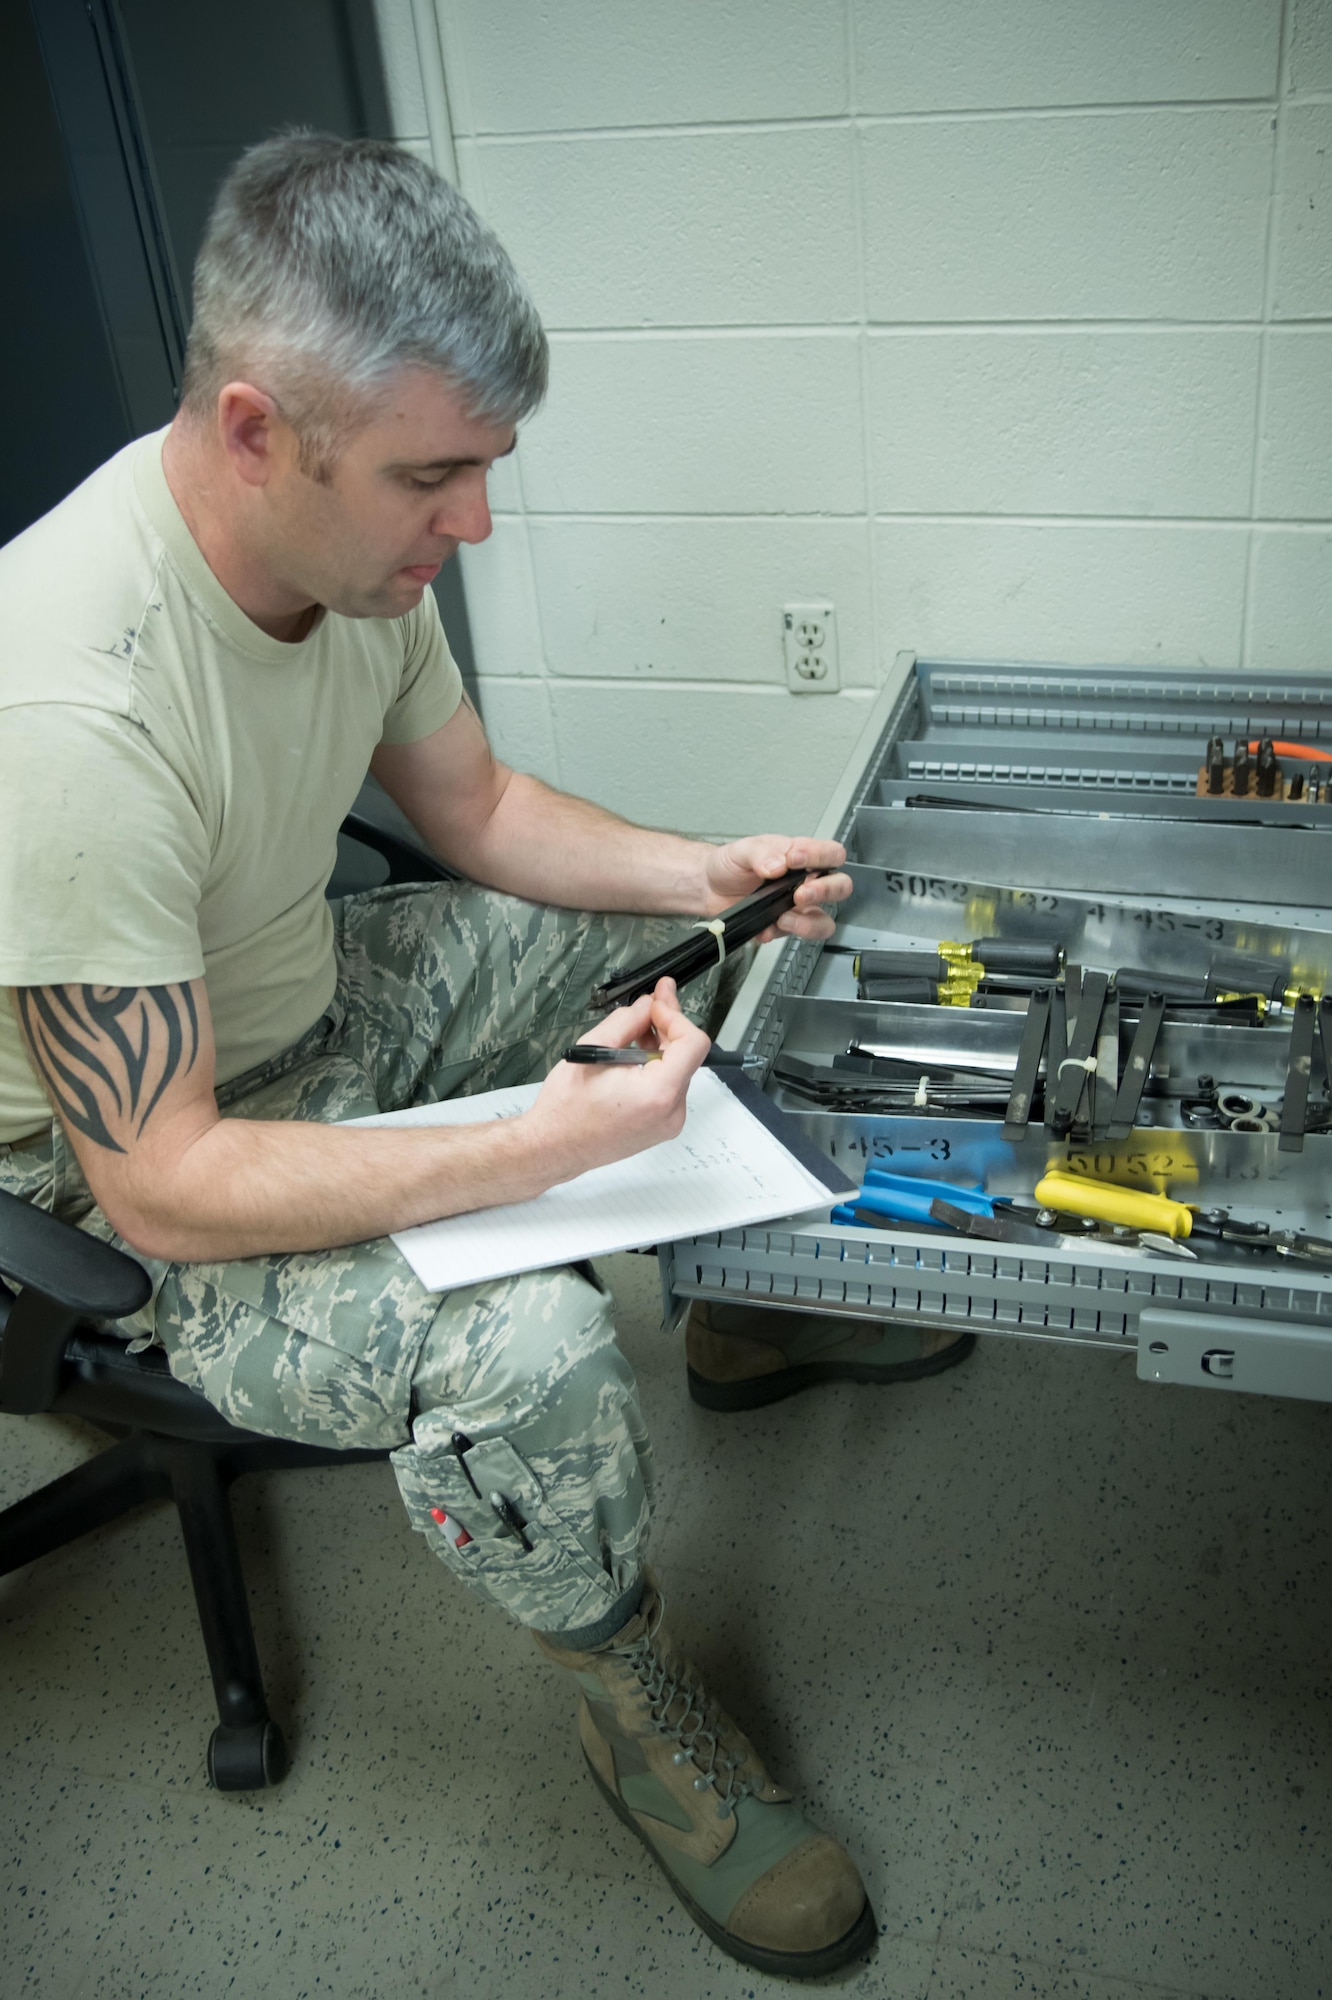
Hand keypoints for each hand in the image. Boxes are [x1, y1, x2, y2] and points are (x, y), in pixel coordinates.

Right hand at [523, 978, 709, 1183]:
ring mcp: (669, 1122)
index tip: (655, 1005)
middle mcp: (671, 1112)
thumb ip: (627, 1022)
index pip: (693, 1043)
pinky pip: (670, 1086)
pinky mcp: (662, 1126)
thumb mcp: (593, 1050)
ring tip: (636, 1029)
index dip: (675, 1017)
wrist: (554, 1148)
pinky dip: (657, 1066)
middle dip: (668, 1024)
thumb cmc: (566, 1108)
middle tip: (652, 999)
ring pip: (679, 1069)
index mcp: (658, 1093)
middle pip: (688, 1055)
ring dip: (662, 1044)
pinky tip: (635, 1054)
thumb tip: (647, 1006)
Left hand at [700, 836, 851, 942]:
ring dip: (808, 922)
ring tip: (784, 917)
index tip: (795, 859)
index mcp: (801, 856)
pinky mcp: (782, 926)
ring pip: (824, 921)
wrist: (709, 887)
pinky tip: (764, 927)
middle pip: (840, 887)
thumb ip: (760, 853)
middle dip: (825, 891)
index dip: (821, 857)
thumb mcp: (743, 849)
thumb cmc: (731, 864)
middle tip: (801, 893)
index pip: (831, 854)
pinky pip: (792, 937)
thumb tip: (777, 865)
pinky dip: (777, 934)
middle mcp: (805, 882)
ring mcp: (796, 908)